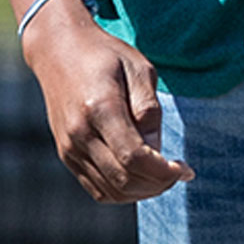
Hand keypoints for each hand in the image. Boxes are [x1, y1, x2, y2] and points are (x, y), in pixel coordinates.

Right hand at [24, 7, 192, 203]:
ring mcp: (69, 147)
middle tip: (178, 173)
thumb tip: (157, 149)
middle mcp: (80, 133)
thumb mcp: (139, 68)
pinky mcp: (65, 154)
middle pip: (124, 180)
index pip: (134, 158)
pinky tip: (140, 176)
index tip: (185, 170)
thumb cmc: (105, 56)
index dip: (164, 172)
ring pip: (110, 191)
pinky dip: (123, 191)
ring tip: (161, 176)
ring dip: (142, 192)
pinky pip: (97, 189)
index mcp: (100, 108)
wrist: (58, 51)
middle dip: (158, 185)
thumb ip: (149, 110)